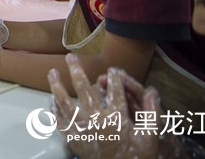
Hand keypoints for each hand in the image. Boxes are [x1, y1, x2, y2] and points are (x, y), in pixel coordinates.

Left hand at [48, 54, 182, 158]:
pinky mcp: (74, 139)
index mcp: (117, 117)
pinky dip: (55, 110)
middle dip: (77, 70)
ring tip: (52, 72)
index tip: (112, 69)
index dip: (114, 77)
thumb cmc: (137, 156)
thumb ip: (152, 113)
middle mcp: (97, 119)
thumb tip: (152, 90)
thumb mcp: (150, 136)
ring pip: (66, 102)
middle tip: (70, 56)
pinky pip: (61, 122)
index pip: (115, 90)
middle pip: (84, 89)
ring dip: (57, 85)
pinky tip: (52, 100)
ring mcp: (83, 129)